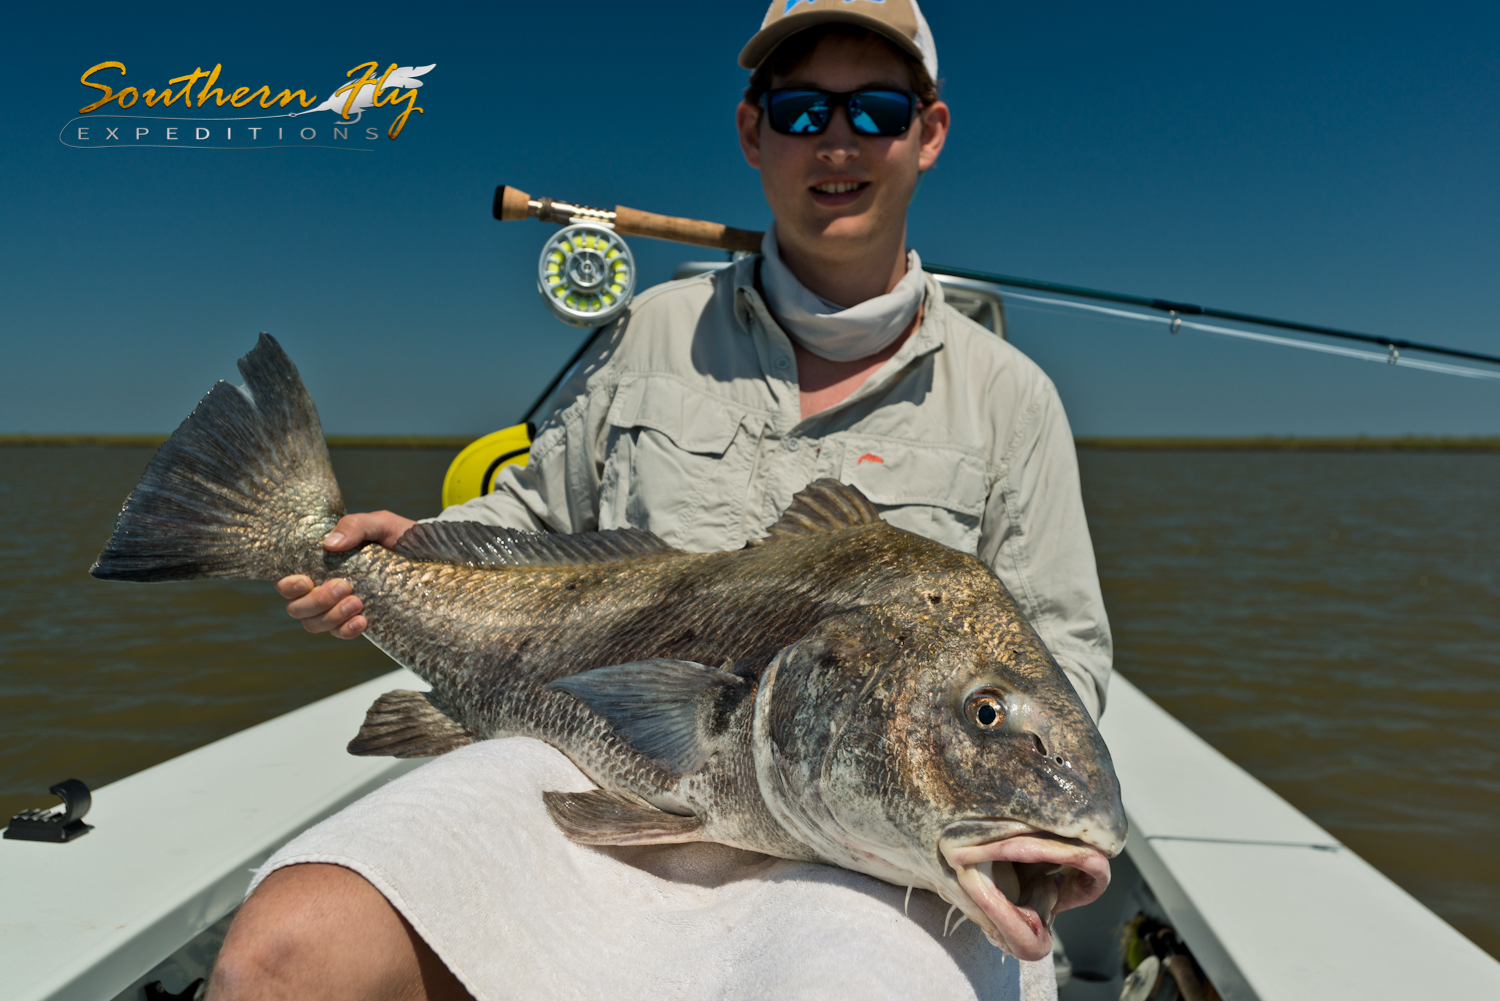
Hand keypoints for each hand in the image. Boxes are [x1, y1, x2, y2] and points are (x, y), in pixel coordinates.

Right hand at [276, 511, 415, 638]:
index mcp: (320, 564)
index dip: (288, 587)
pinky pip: (340, 634)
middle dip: (316, 601)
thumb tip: (329, 543)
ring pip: (314, 624)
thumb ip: (355, 526)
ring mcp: (340, 607)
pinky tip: (363, 621)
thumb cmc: (399, 536)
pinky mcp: (359, 620)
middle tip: (345, 586)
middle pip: (297, 608)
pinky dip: (346, 631)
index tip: (305, 581)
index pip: (288, 582)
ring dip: (331, 617)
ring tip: (358, 602)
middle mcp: (324, 587)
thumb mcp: (380, 523)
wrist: (430, 555)